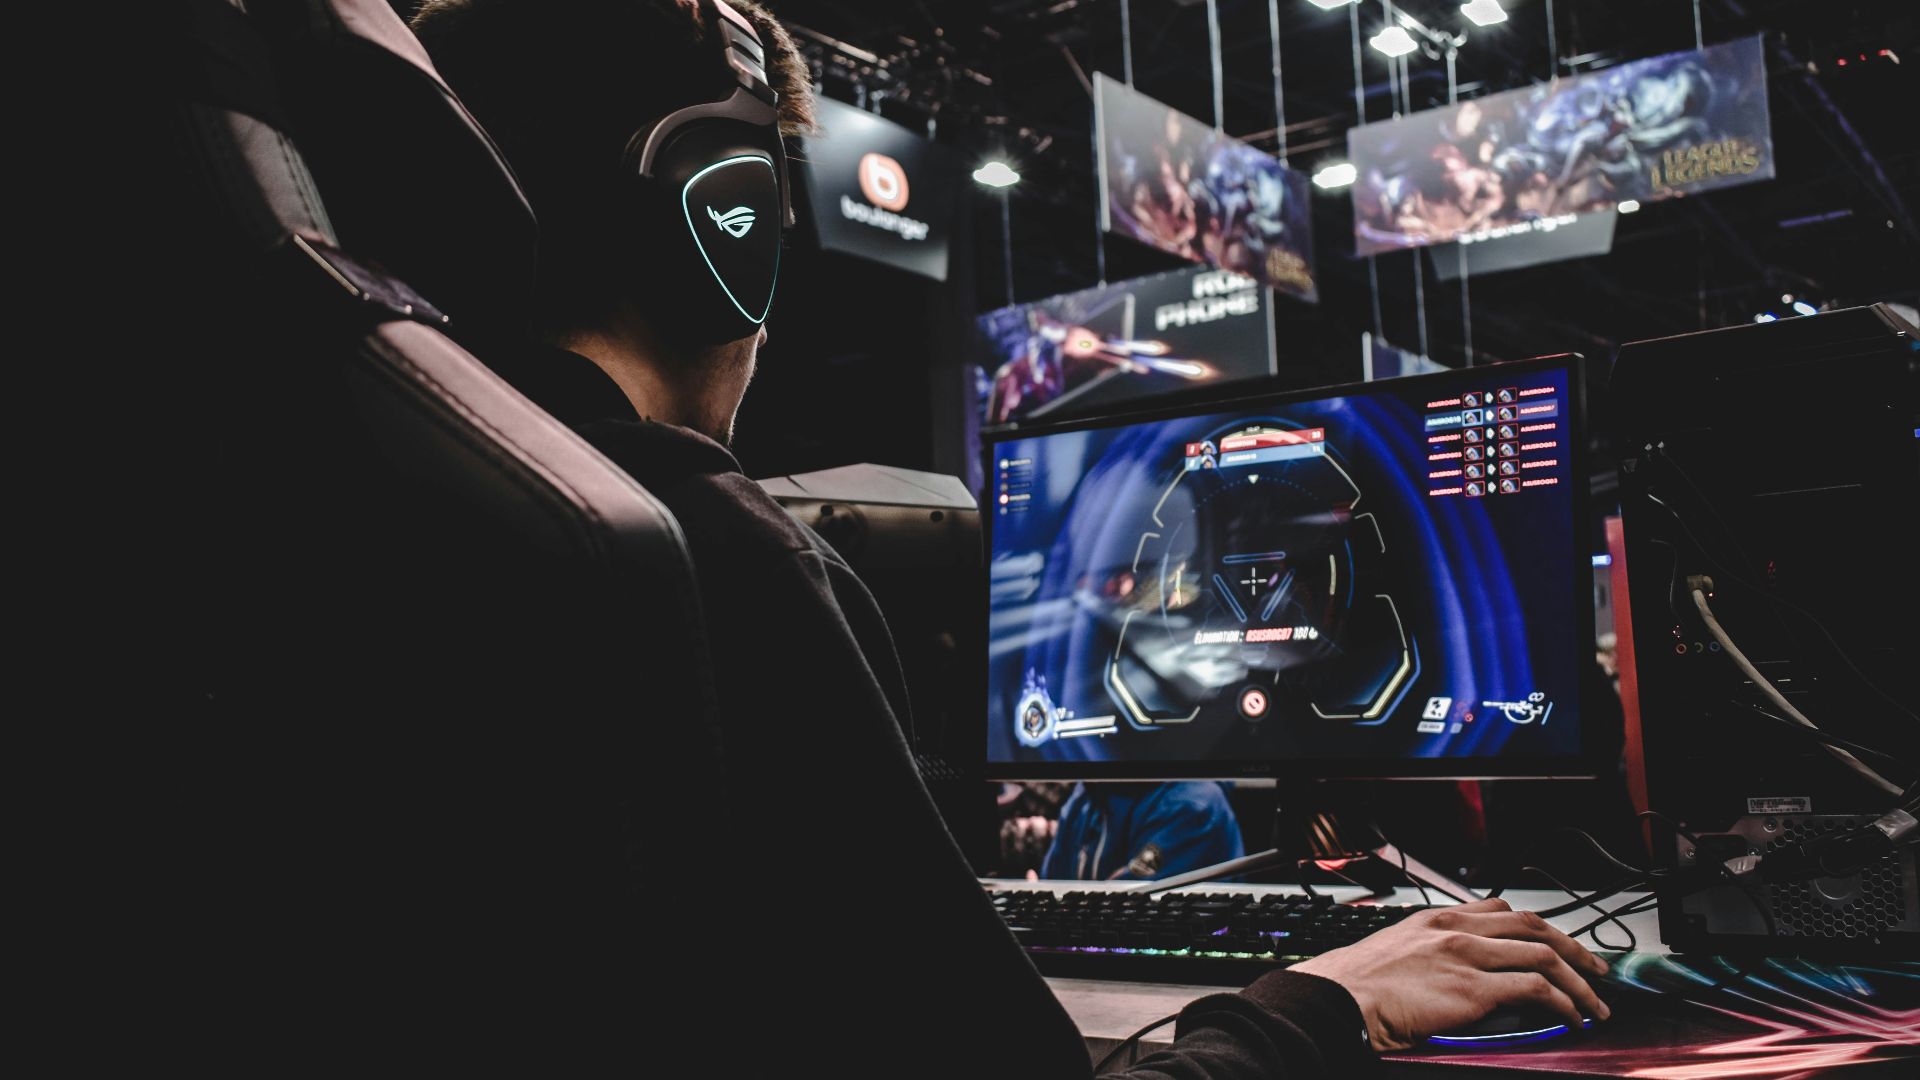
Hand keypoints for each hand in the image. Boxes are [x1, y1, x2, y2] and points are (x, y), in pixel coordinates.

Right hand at [1290, 897, 1610, 1051]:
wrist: (1337, 1000)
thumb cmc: (1356, 986)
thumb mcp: (1396, 952)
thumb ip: (1432, 953)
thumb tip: (1460, 974)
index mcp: (1436, 919)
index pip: (1501, 909)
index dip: (1538, 926)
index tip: (1555, 942)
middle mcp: (1457, 929)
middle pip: (1533, 926)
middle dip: (1573, 947)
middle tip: (1594, 968)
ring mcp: (1468, 956)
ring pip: (1545, 955)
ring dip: (1579, 982)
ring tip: (1594, 1002)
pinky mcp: (1475, 989)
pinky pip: (1537, 990)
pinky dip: (1564, 1003)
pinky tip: (1571, 1017)